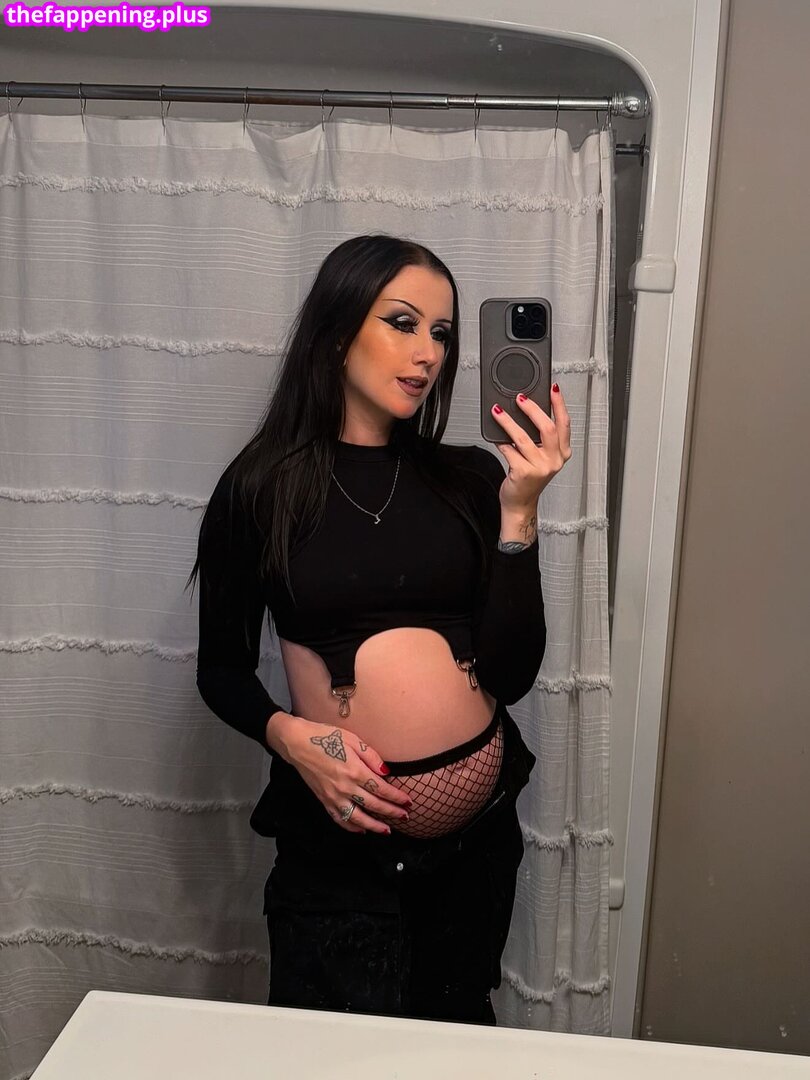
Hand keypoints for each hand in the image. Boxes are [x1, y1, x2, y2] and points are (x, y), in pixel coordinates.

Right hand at [270, 714, 412, 834]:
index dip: (396, 797)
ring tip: (387, 830)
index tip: (408, 802)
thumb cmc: (324, 736)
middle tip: (405, 816)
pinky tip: (361, 830)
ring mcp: (333, 796)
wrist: (296, 743)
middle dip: (391, 812)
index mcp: (354, 770)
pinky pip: (339, 818)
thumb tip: (386, 771)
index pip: (381, 789)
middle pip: (373, 805)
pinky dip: (351, 827)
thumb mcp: (352, 739)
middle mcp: (345, 787)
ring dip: (374, 826)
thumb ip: (371, 756)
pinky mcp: (323, 800)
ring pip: (357, 818)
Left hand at [490, 385, 571, 512]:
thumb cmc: (529, 478)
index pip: (564, 423)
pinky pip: (509, 449)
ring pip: (523, 437)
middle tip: (520, 398)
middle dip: (532, 409)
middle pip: (547, 427)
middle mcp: (554, 460)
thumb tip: (526, 411)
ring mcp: (540, 467)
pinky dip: (500, 441)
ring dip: (508, 421)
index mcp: (563, 453)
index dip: (559, 404)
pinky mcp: (524, 472)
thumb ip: (540, 438)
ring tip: (498, 411)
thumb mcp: (541, 456)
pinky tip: (495, 435)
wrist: (520, 503)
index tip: (553, 389)